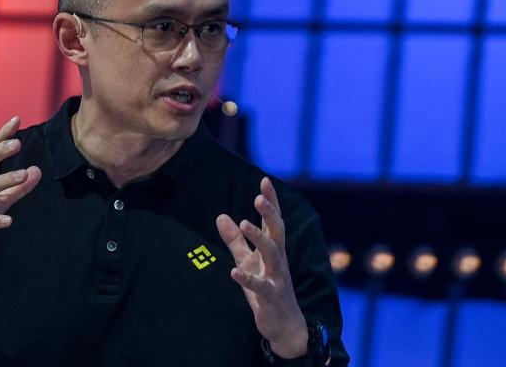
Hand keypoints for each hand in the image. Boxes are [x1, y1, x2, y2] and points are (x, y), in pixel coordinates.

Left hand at [216, 177, 307, 358]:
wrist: (284, 326)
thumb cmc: (266, 289)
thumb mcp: (248, 261)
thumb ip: (235, 240)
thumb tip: (221, 216)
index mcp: (274, 249)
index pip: (273, 221)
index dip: (271, 201)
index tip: (264, 180)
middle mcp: (278, 260)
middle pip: (277, 232)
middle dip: (269, 214)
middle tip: (259, 198)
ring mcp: (277, 278)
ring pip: (273, 254)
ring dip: (259, 238)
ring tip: (244, 223)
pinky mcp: (271, 297)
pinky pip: (261, 286)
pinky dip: (247, 279)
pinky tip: (234, 272)